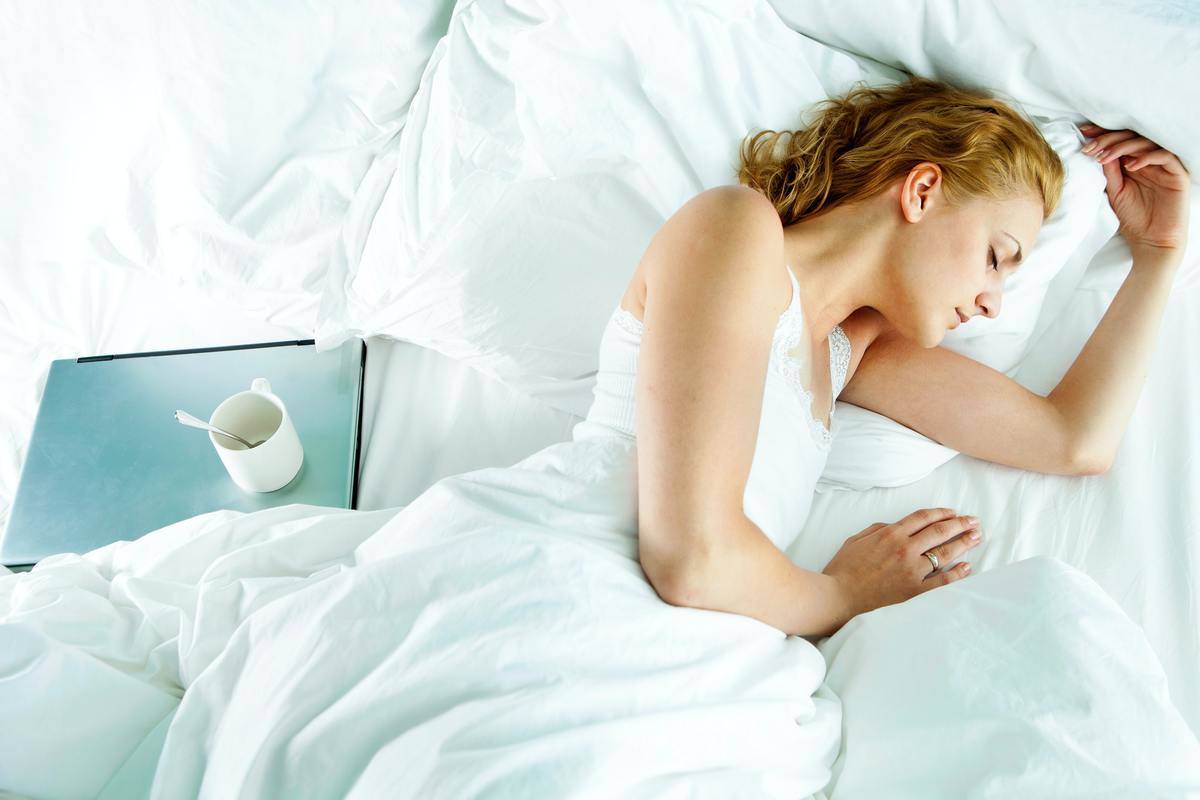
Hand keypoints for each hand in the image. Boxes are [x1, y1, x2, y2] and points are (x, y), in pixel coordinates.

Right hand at [822, 507, 981, 622]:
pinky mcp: (915, 592)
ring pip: (944, 553)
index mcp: (890, 534)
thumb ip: (877, 530)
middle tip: (973, 522)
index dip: (941, 513)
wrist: (837, 597)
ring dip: (963, 544)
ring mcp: (912, 571)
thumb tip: (895, 526)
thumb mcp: (855, 540)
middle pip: (939, 531)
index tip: (953, 513)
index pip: (923, 518)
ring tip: (976, 538)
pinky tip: (967, 567)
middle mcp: (904, 549)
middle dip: (959, 524)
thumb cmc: (842, 570)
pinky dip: (958, 573)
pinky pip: (943, 581)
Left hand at [1079, 123, 1189, 255]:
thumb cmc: (1133, 218)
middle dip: (1109, 139)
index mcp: (1133, 162)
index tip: (1083, 133)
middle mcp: (1149, 160)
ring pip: (1147, 143)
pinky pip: (1165, 156)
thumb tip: (1097, 149)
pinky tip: (1130, 166)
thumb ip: (1109, 171)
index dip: (1103, 134)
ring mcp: (1164, 166)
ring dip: (1124, 147)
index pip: (1120, 140)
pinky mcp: (1177, 174)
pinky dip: (1147, 157)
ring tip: (1105, 157)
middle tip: (1091, 146)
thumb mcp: (1114, 191)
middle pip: (1132, 137)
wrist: (1152, 241)